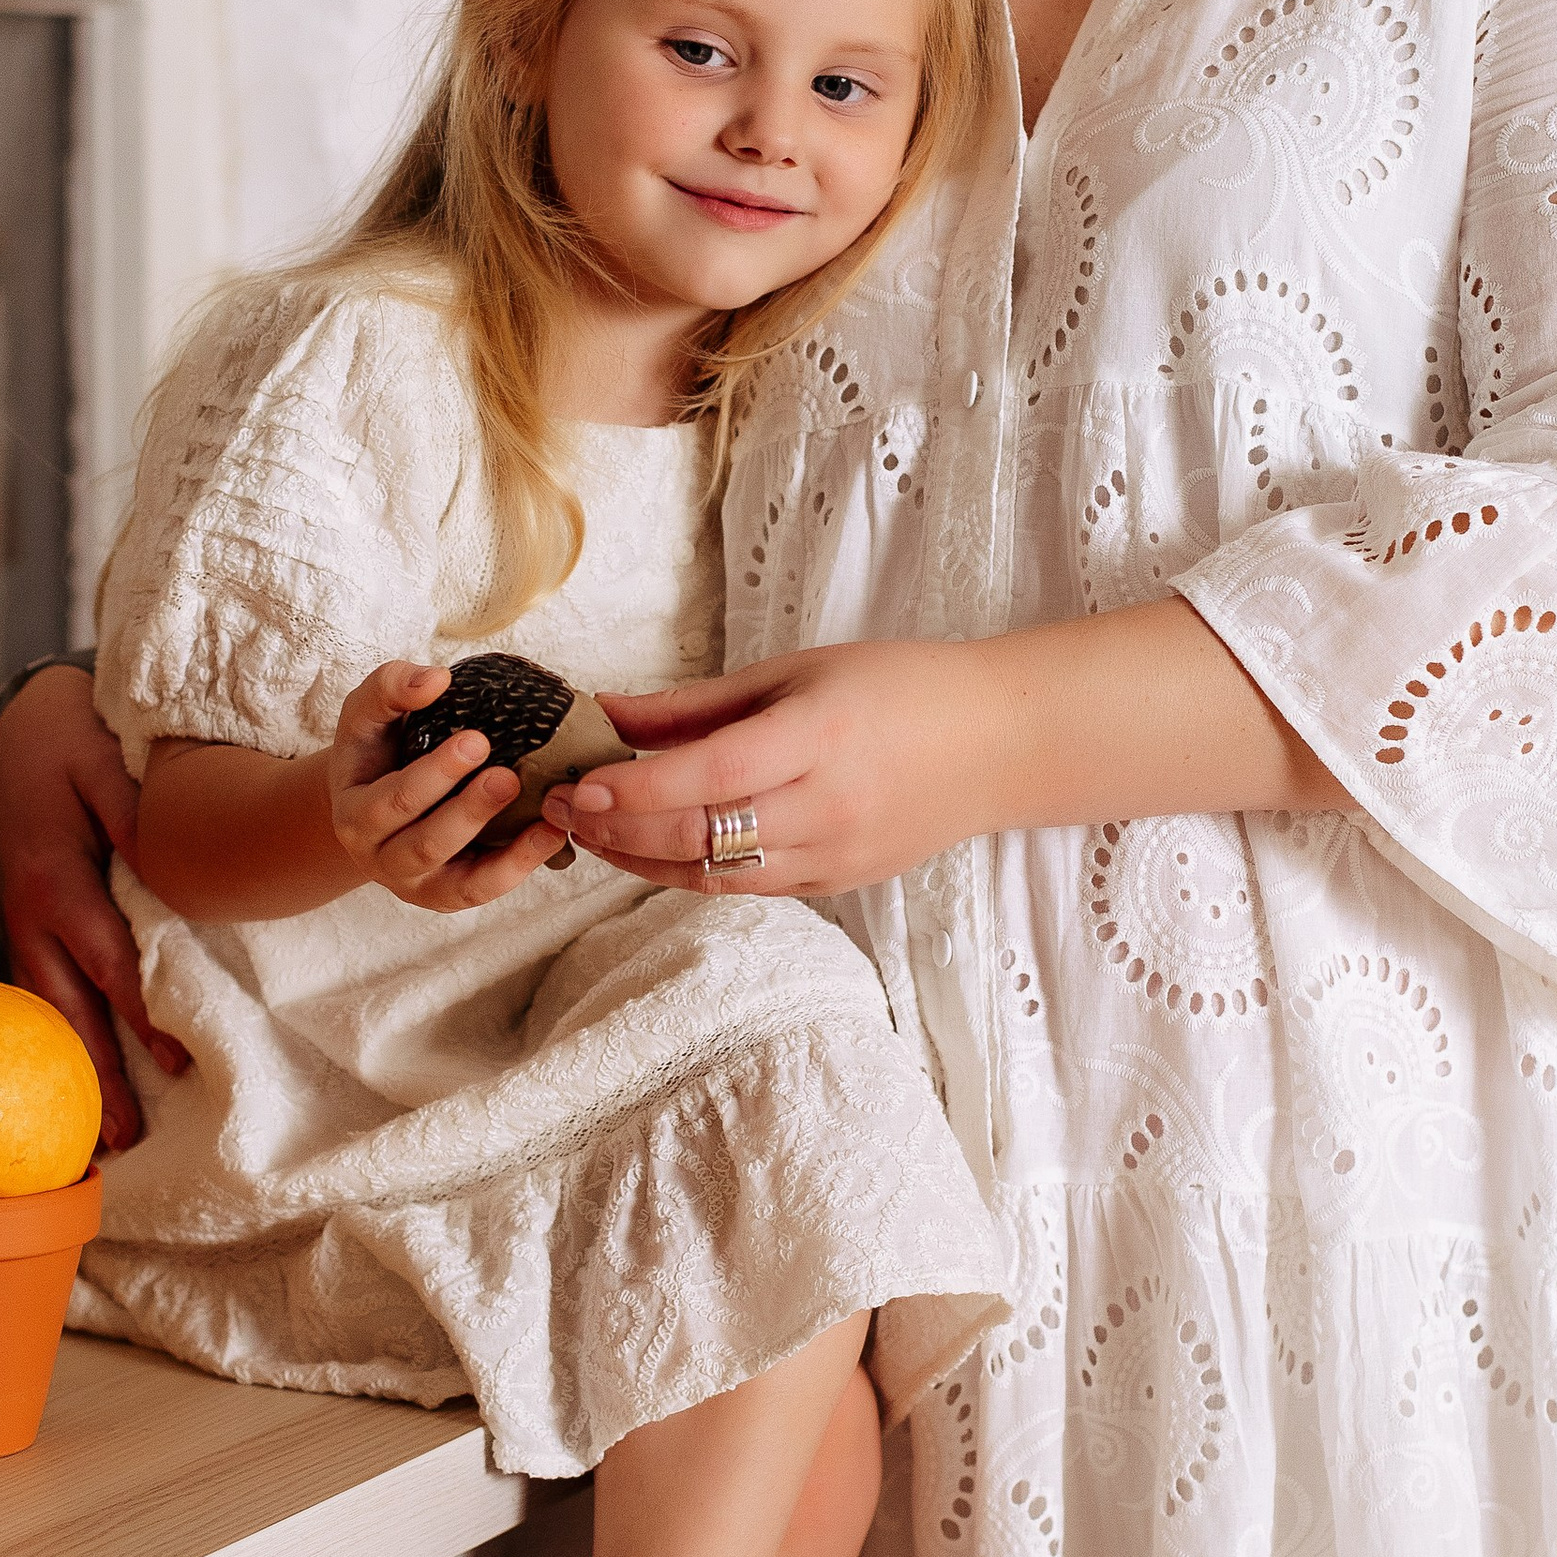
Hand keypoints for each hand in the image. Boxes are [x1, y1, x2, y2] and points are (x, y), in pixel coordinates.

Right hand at [0, 659, 188, 1152]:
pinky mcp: (27, 921)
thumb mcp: (104, 761)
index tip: (174, 1061)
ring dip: (72, 1069)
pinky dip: (62, 1037)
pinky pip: (43, 990)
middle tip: (119, 1140)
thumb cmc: (71, 738)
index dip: (139, 1015)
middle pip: (65, 1008)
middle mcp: (30, 911)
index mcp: (53, 878)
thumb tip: (165, 863)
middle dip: (93, 1075)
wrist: (20, 722)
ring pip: (47, 1010)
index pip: (107, 962)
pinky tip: (79, 1078)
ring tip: (98, 1136)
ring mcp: (22, 920)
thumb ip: (135, 814)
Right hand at [328, 663, 580, 912]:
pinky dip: (519, 869)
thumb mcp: (368, 711)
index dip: (435, 774)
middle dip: (469, 811)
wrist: (374, 793)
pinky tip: (550, 836)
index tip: (476, 739)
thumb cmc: (376, 748)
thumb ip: (393, 687)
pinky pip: (483, 892)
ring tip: (546, 817)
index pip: (392, 801)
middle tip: (508, 776)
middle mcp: (379, 858)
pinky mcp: (448, 895)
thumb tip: (436, 680)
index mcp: (354, 814)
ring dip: (506, 853)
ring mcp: (415, 884)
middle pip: (426, 844)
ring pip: (459, 882)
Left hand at [545, 641, 997, 896]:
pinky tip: (652, 847)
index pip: (707, 777)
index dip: (633, 789)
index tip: (576, 783)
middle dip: (617, 829)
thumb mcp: (796, 670)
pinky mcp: (839, 884)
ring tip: (589, 833)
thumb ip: (698, 703)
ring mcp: (835, 856)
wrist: (998, 742)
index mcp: (816, 738)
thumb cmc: (898, 686)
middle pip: (700, 837)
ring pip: (715, 876)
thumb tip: (608, 713)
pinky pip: (748, 886)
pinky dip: (692, 870)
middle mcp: (826, 808)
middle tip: (559, 807)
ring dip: (642, 859)